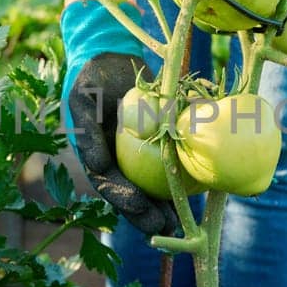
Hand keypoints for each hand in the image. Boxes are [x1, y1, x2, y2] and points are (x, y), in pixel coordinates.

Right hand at [61, 1, 176, 236]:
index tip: (144, 210)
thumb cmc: (91, 79)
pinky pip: (170, 164)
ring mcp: (135, 157)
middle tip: (169, 228)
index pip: (111, 187)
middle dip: (150, 216)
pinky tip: (203, 188)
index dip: (126, 202)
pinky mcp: (155, 145)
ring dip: (168, 207)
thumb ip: (87, 131)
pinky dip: (183, 177)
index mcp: (97, 159)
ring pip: (154, 188)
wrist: (109, 58)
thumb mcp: (83, 100)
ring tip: (187, 222)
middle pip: (134, 197)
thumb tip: (95, 164)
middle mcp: (117, 163)